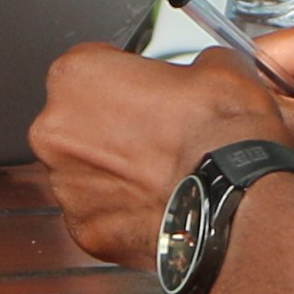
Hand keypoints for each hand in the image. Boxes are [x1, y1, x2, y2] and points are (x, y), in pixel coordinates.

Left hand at [30, 43, 293, 272]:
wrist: (237, 199)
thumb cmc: (220, 134)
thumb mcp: (218, 66)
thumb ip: (190, 65)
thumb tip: (200, 73)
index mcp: (76, 76)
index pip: (89, 67)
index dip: (122, 79)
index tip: (144, 92)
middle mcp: (56, 129)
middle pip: (77, 121)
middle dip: (111, 127)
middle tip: (156, 135)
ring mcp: (65, 183)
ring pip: (84, 171)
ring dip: (114, 170)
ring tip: (161, 172)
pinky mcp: (83, 228)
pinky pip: (98, 213)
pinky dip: (122, 210)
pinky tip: (158, 202)